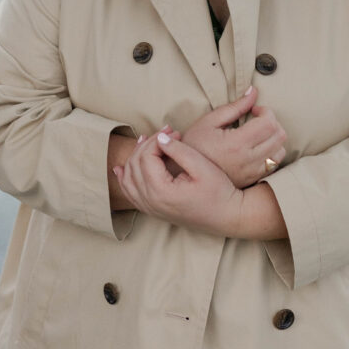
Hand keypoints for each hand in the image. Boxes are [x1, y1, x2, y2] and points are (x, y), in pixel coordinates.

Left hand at [113, 129, 243, 236]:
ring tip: (148, 142)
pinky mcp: (154, 211)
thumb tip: (160, 137)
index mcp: (161, 192)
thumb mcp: (202, 167)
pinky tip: (121, 169)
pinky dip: (124, 179)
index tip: (177, 132)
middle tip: (167, 132)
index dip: (159, 139)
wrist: (227, 217)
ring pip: (128, 179)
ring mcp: (151, 209)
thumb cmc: (219, 192)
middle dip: (148, 144)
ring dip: (134, 157)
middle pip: (135, 165)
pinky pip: (130, 194)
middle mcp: (151, 202)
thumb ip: (179, 151)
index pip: (147, 156)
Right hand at [177, 86, 286, 187]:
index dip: (266, 111)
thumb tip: (253, 91)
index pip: (269, 123)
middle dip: (272, 122)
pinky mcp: (252, 180)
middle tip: (257, 119)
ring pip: (280, 151)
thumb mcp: (209, 121)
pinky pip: (274, 165)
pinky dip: (272, 153)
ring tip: (258, 133)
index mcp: (237, 144)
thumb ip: (234, 106)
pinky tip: (258, 147)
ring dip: (274, 138)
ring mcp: (252, 172)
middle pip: (279, 136)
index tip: (254, 110)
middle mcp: (248, 160)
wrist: (185, 174)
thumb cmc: (194, 145)